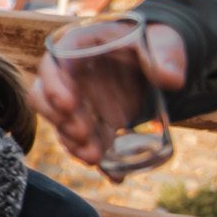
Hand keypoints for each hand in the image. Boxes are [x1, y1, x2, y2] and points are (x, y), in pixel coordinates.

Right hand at [30, 21, 186, 166]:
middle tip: (84, 135)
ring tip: (95, 157)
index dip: (54, 85)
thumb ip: (167, 55)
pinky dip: (95, 157)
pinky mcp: (89, 121)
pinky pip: (82, 141)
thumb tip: (171, 79)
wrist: (156, 60)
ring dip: (72, 142)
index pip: (53, 64)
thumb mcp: (164, 41)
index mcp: (78, 47)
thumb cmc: (154, 43)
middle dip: (61, 120)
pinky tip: (114, 174)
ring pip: (59, 123)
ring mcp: (76, 100)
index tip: (68, 104)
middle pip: (45, 98)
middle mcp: (68, 75)